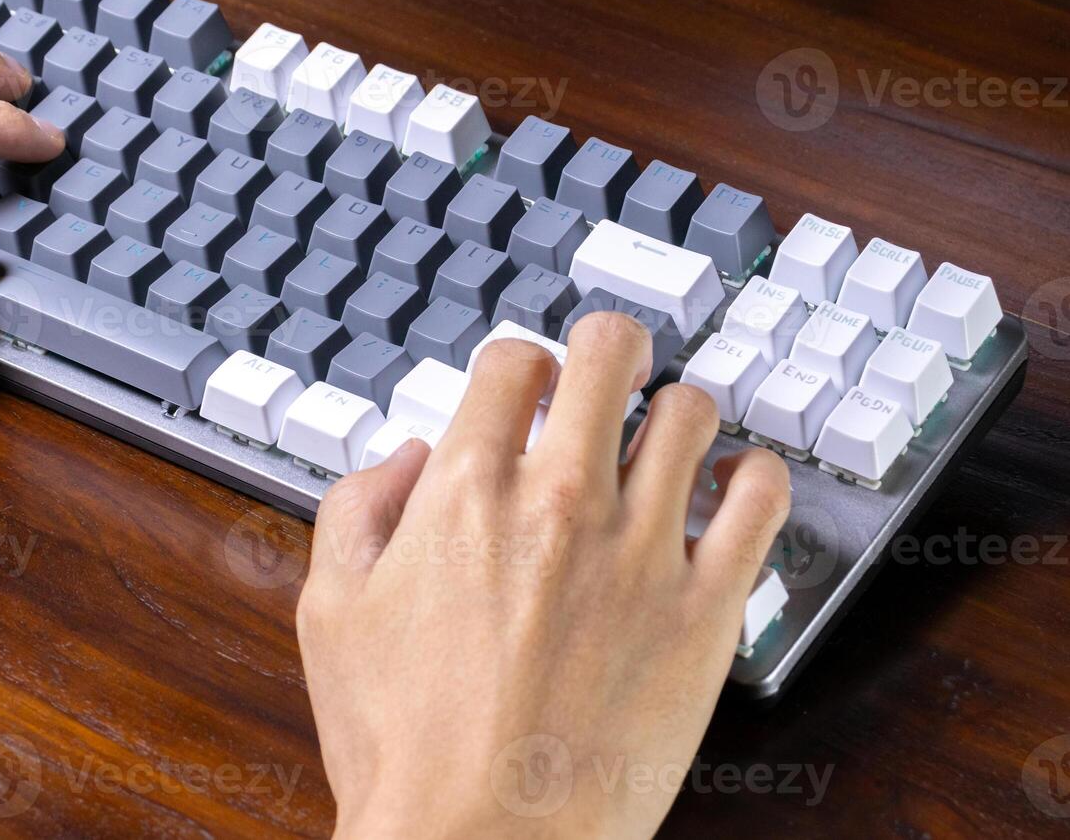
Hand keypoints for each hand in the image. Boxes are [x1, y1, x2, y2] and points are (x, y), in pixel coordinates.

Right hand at [297, 315, 790, 837]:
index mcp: (468, 489)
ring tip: (666, 438)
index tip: (529, 387)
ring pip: (691, 411)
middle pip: (610, 351)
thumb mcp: (332, 610)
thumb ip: (357, 507)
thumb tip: (409, 457)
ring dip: (675, 410)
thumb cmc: (405, 744)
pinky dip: (750, 476)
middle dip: (605, 348)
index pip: (515, 360)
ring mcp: (642, 549)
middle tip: (607, 376)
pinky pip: (760, 498)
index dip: (521, 364)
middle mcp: (562, 498)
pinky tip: (727, 490)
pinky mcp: (706, 608)